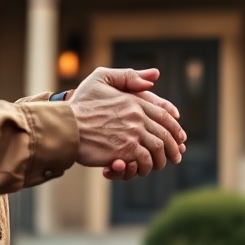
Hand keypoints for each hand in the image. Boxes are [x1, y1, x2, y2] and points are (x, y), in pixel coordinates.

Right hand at [70, 67, 185, 178]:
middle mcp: (137, 116)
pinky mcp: (125, 150)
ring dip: (160, 160)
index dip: (174, 127)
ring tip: (158, 165)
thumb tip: (154, 75)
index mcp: (134, 101)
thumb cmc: (79, 103)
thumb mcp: (100, 78)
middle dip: (173, 147)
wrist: (65, 125)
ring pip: (158, 149)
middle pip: (165, 133)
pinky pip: (145, 161)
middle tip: (176, 156)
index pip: (163, 114)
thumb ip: (127, 76)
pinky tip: (140, 169)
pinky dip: (145, 167)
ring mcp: (133, 133)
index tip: (179, 137)